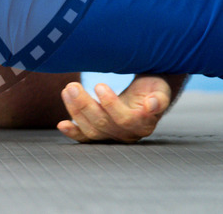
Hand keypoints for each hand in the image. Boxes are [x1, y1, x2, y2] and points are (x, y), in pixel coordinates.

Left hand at [56, 75, 173, 142]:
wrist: (147, 95)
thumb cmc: (152, 90)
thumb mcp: (160, 90)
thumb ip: (159, 99)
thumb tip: (152, 105)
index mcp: (143, 124)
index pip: (125, 118)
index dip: (111, 104)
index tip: (99, 85)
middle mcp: (128, 134)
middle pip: (103, 123)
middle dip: (85, 104)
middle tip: (72, 86)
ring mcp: (113, 136)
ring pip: (92, 129)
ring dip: (76, 111)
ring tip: (68, 90)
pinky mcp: (101, 135)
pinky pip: (86, 137)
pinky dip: (74, 132)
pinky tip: (62, 125)